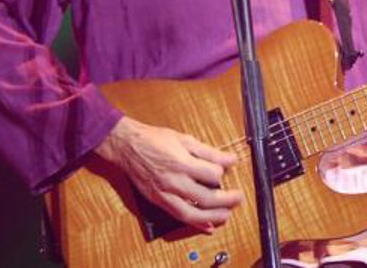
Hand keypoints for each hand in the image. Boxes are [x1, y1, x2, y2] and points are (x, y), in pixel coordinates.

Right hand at [95, 117, 243, 231]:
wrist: (128, 147)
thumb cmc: (155, 140)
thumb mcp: (185, 140)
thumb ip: (209, 152)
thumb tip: (231, 159)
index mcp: (182, 163)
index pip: (211, 175)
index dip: (222, 173)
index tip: (226, 169)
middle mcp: (174, 182)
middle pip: (206, 197)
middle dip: (226, 200)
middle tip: (238, 197)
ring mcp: (165, 194)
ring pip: (192, 214)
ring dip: (213, 217)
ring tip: (227, 216)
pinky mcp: (159, 201)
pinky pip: (178, 216)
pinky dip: (195, 223)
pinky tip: (208, 226)